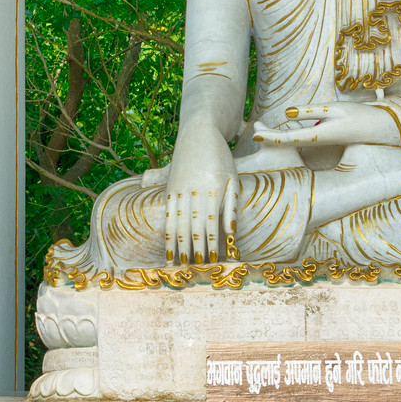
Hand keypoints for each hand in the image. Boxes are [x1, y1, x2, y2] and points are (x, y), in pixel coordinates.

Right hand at [165, 125, 237, 265]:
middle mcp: (196, 189)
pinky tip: (168, 249)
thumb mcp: (233, 178)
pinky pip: (167, 214)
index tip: (213, 261)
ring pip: (178, 222)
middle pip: (194, 226)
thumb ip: (231, 206)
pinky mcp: (170, 188)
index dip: (211, 244)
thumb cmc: (221, 158)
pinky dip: (168, 233)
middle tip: (197, 269)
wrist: (199, 132)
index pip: (212, 222)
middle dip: (195, 249)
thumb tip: (231, 234)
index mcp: (215, 188)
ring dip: (179, 246)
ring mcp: (180, 188)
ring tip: (181, 264)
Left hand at [252, 102, 399, 147]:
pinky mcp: (323, 142)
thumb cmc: (360, 116)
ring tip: (261, 126)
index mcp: (318, 136)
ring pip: (292, 142)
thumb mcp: (334, 109)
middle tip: (254, 125)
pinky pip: (301, 140)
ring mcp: (320, 145)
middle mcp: (317, 144)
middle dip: (269, 135)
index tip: (255, 133)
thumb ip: (310, 112)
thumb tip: (286, 112)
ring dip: (276, 135)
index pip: (288, 138)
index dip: (270, 137)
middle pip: (286, 142)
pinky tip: (283, 127)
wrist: (382, 130)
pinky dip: (288, 133)